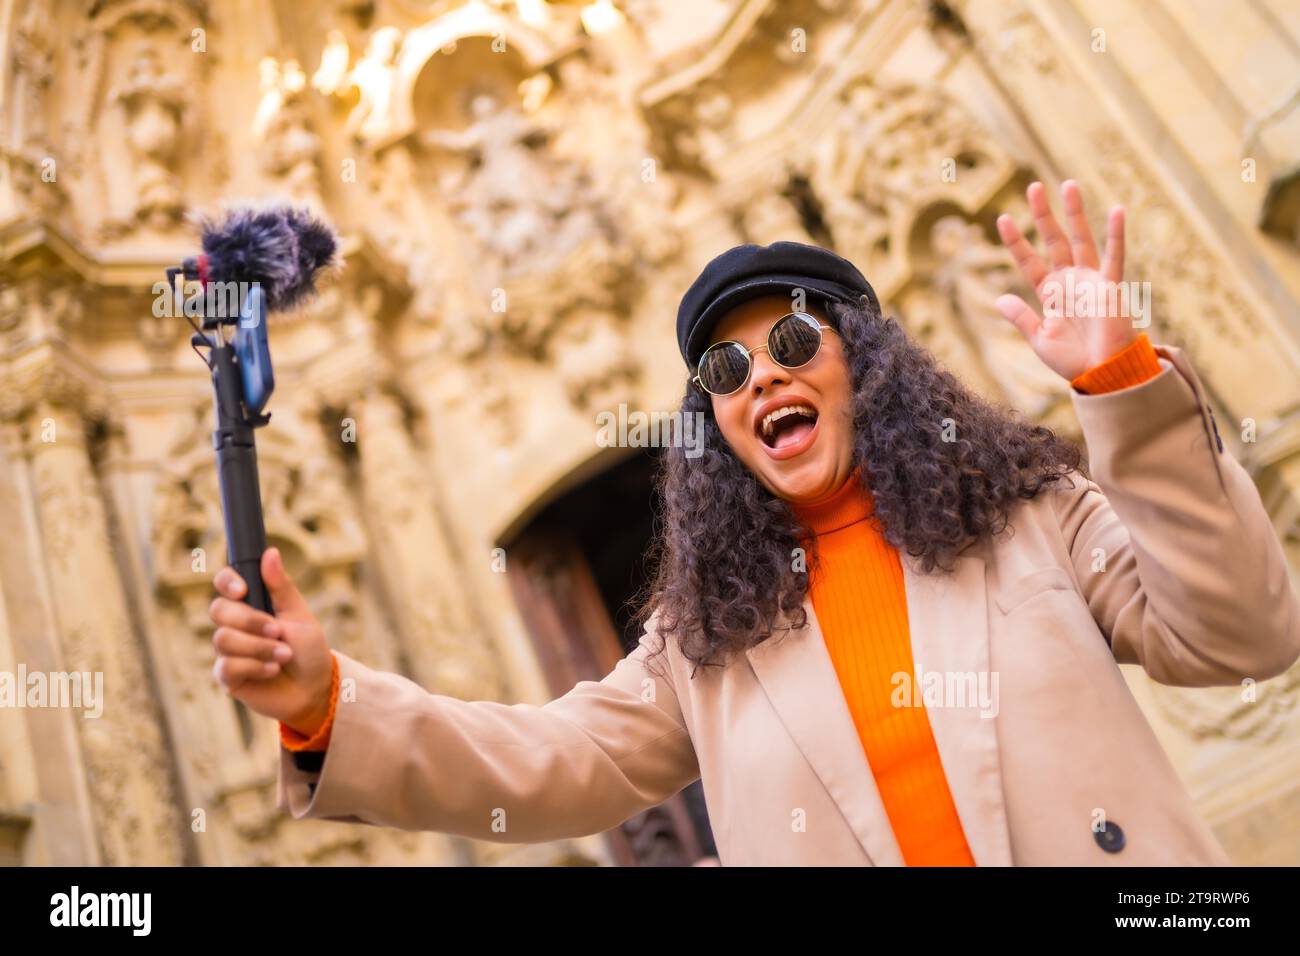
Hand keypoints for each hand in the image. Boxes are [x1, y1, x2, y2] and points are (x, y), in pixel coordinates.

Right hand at [209, 547, 333, 736]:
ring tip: (284, 655)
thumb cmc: (308, 649)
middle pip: (219, 610)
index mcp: (250, 604)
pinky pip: (227, 666)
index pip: (224, 583)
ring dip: (259, 647)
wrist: (315, 688)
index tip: (243, 590)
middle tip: (278, 632)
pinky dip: (255, 667)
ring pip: (223, 639)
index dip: (227, 582)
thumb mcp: (299, 614)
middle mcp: (234, 625)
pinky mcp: (227, 677)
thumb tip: (270, 552)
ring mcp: (228, 651)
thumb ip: (281, 587)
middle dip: (251, 621)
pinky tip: (272, 670)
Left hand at [994, 180, 1137, 380]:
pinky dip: (1116, 234)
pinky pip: (1114, 256)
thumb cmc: (1072, 360)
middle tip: (1033, 186)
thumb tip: (999, 300)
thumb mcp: (1039, 339)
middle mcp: (1069, 281)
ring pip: (1081, 238)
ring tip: (1068, 184)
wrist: (1102, 373)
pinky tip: (1116, 210)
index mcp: (1049, 293)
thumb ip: (1022, 318)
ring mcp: (1090, 280)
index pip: (1029, 261)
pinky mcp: (1110, 286)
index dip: (1016, 241)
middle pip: (1054, 240)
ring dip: (1075, 213)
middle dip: (1044, 214)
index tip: (1003, 218)